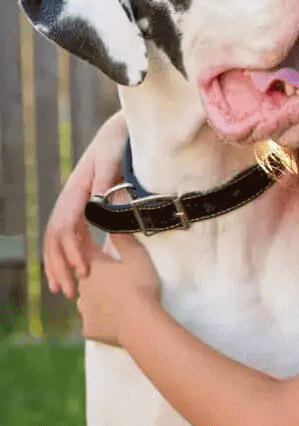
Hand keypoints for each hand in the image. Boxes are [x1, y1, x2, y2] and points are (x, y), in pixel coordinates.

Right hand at [44, 111, 128, 297]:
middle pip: (55, 239)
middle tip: (67, 292)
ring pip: (58, 240)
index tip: (83, 272)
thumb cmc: (116, 146)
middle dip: (59, 266)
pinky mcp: (81, 207)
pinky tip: (74, 270)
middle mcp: (70, 200)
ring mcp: (73, 204)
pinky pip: (69, 235)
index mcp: (75, 192)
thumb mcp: (111, 160)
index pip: (66, 228)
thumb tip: (98, 205)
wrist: (116, 134)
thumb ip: (105, 182)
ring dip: (59, 265)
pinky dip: (68, 253)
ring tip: (64, 289)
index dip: (72, 252)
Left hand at [76, 233, 160, 346]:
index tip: (85, 236)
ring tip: (112, 300)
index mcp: (95, 267)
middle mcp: (83, 286)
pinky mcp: (89, 328)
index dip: (88, 242)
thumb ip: (125, 242)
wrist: (139, 323)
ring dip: (94, 298)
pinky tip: (112, 320)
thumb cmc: (140, 286)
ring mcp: (84, 309)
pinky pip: (92, 321)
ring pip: (85, 300)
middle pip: (84, 276)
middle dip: (93, 274)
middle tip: (110, 276)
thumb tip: (113, 230)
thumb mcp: (139, 258)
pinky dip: (100, 319)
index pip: (87, 250)